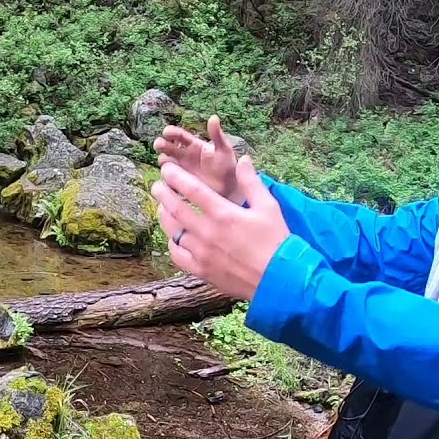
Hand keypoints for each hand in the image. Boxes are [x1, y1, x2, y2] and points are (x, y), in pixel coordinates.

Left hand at [152, 155, 289, 300]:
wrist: (280, 279)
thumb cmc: (276, 240)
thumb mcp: (268, 206)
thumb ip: (251, 182)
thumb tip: (243, 160)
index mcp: (223, 214)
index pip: (191, 190)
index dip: (175, 176)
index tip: (166, 169)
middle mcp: (208, 232)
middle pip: (175, 209)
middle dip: (162, 194)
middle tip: (157, 186)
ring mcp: (202, 253)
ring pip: (173, 231)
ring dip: (164, 217)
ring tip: (163, 208)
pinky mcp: (201, 271)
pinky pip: (177, 255)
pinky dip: (172, 243)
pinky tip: (174, 237)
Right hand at [153, 115, 243, 204]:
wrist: (229, 191)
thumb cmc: (227, 168)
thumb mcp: (223, 150)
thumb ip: (217, 135)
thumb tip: (213, 117)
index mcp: (193, 145)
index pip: (180, 136)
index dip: (172, 132)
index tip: (166, 132)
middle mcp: (184, 156)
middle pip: (168, 147)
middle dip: (161, 145)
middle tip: (158, 145)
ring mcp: (180, 170)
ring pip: (166, 164)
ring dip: (164, 162)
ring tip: (166, 163)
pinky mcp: (179, 184)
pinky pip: (168, 180)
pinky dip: (165, 178)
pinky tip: (167, 178)